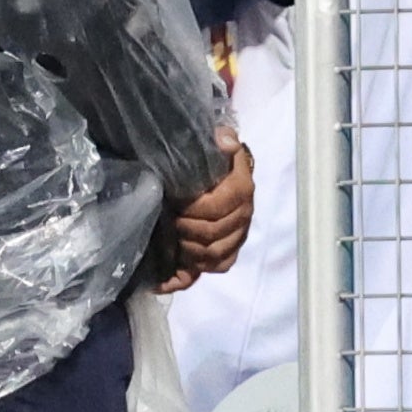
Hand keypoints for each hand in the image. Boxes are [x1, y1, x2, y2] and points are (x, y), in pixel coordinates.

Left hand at [154, 142, 255, 287]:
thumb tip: (225, 141)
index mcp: (242, 190)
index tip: (174, 203)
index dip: (192, 210)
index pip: (216, 208)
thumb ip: (222, 140)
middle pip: (212, 235)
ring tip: (170, 240)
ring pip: (213, 255)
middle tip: (167, 221)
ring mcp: (239, 236)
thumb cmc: (217, 160)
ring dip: (187, 251)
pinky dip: (193, 272)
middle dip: (184, 230)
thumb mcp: (218, 143)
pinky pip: (217, 267)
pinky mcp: (232, 251)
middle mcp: (244, 216)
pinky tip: (171, 271)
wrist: (228, 172)